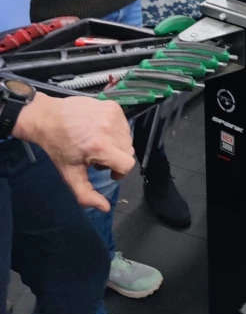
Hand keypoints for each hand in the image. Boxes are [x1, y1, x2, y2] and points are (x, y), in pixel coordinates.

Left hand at [14, 95, 135, 210]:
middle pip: (128, 151)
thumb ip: (86, 194)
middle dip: (116, 157)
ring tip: (98, 142)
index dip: (120, 171)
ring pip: (128, 137)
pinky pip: (124, 124)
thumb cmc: (58, 147)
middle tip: (98, 156)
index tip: (108, 171)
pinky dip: (116, 130)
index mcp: (100, 147)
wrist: (48, 117)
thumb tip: (105, 207)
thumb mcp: (69, 174)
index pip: (128, 164)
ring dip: (117, 143)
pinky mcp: (114, 105)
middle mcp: (110, 129)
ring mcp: (114, 115)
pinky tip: (100, 130)